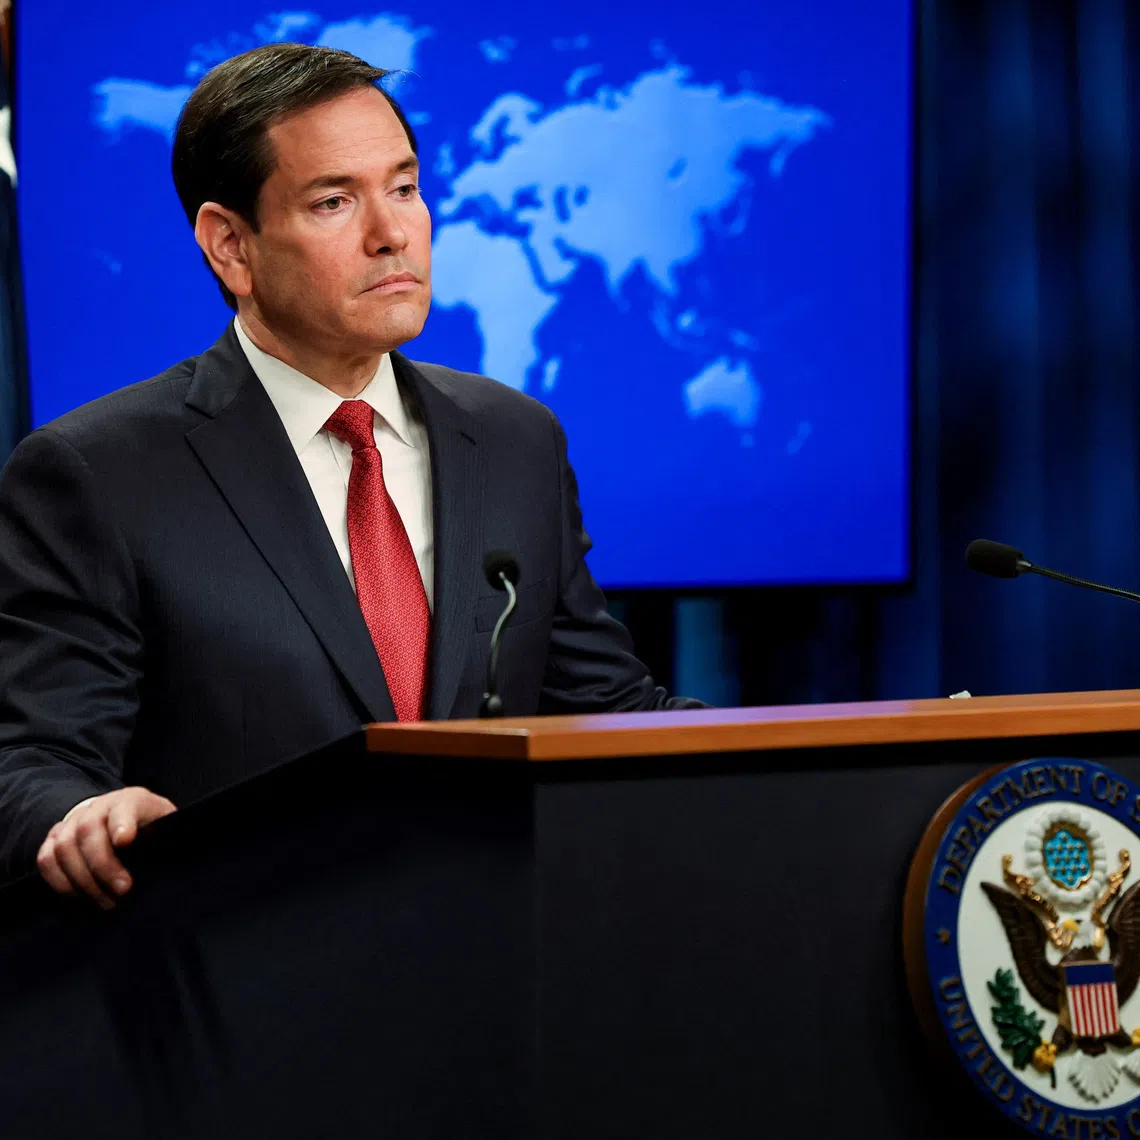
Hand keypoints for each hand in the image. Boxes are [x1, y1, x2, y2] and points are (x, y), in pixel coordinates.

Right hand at [36, 787, 176, 907]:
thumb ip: (169, 835)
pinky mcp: (54, 838)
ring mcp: (72, 821)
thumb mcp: (165, 824)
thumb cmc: (148, 825)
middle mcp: (97, 807)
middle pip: (88, 830)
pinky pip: (46, 860)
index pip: (124, 807)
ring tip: (105, 902)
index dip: (122, 823)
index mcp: (130, 800)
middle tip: (122, 891)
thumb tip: (176, 856)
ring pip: (63, 847)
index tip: (124, 841)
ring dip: (82, 880)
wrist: (117, 814)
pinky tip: (80, 898)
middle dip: (102, 865)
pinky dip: (60, 882)